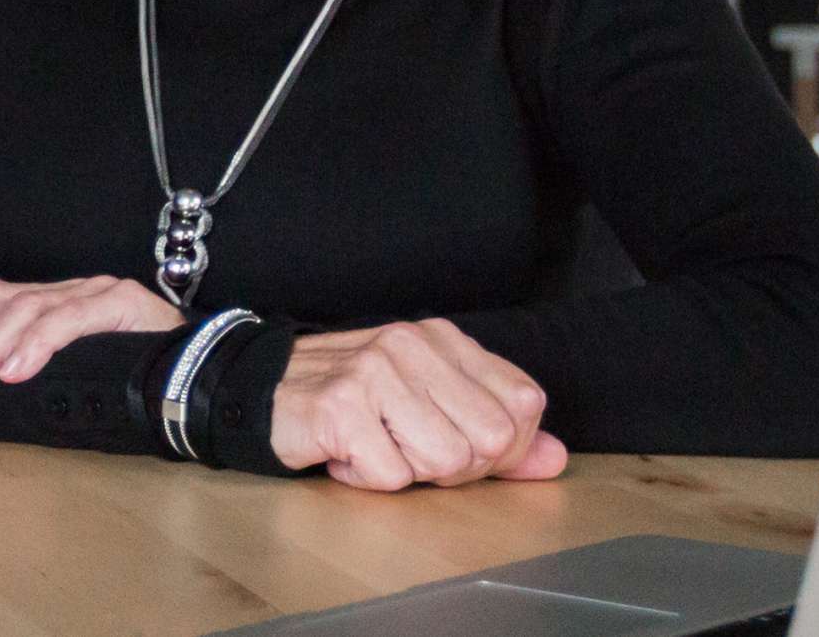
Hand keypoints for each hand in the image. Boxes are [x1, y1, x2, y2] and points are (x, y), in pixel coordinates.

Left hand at [0, 275, 184, 402]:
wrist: (209, 379)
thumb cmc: (140, 388)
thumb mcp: (73, 379)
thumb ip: (33, 374)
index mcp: (56, 301)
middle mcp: (72, 289)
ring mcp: (98, 292)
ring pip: (25, 307)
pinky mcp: (123, 304)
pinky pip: (70, 319)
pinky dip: (36, 345)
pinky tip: (14, 373)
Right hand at [268, 319, 570, 490]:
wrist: (262, 390)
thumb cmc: (353, 401)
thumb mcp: (430, 403)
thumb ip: (496, 431)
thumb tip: (556, 459)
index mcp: (444, 339)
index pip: (525, 404)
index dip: (506, 448)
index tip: (463, 450)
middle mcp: (413, 345)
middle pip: (491, 439)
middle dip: (459, 467)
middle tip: (411, 453)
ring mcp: (376, 371)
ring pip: (445, 461)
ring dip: (409, 472)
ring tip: (376, 447)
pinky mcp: (340, 407)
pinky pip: (390, 476)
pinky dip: (367, 479)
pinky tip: (346, 454)